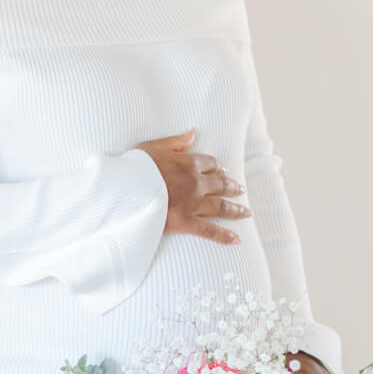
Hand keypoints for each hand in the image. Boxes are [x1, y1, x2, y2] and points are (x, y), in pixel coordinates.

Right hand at [137, 128, 250, 244]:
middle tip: (241, 189)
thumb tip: (193, 134)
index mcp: (188, 163)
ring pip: (221, 206)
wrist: (126, 189)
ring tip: (246, 212)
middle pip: (220, 184)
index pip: (210, 164)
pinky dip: (224, 236)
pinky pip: (210, 230)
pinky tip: (237, 239)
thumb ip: (176, 142)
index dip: (218, 167)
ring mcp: (193, 203)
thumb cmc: (135, 167)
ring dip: (236, 209)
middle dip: (232, 187)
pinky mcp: (187, 222)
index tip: (223, 170)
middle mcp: (196, 183)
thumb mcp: (153, 147)